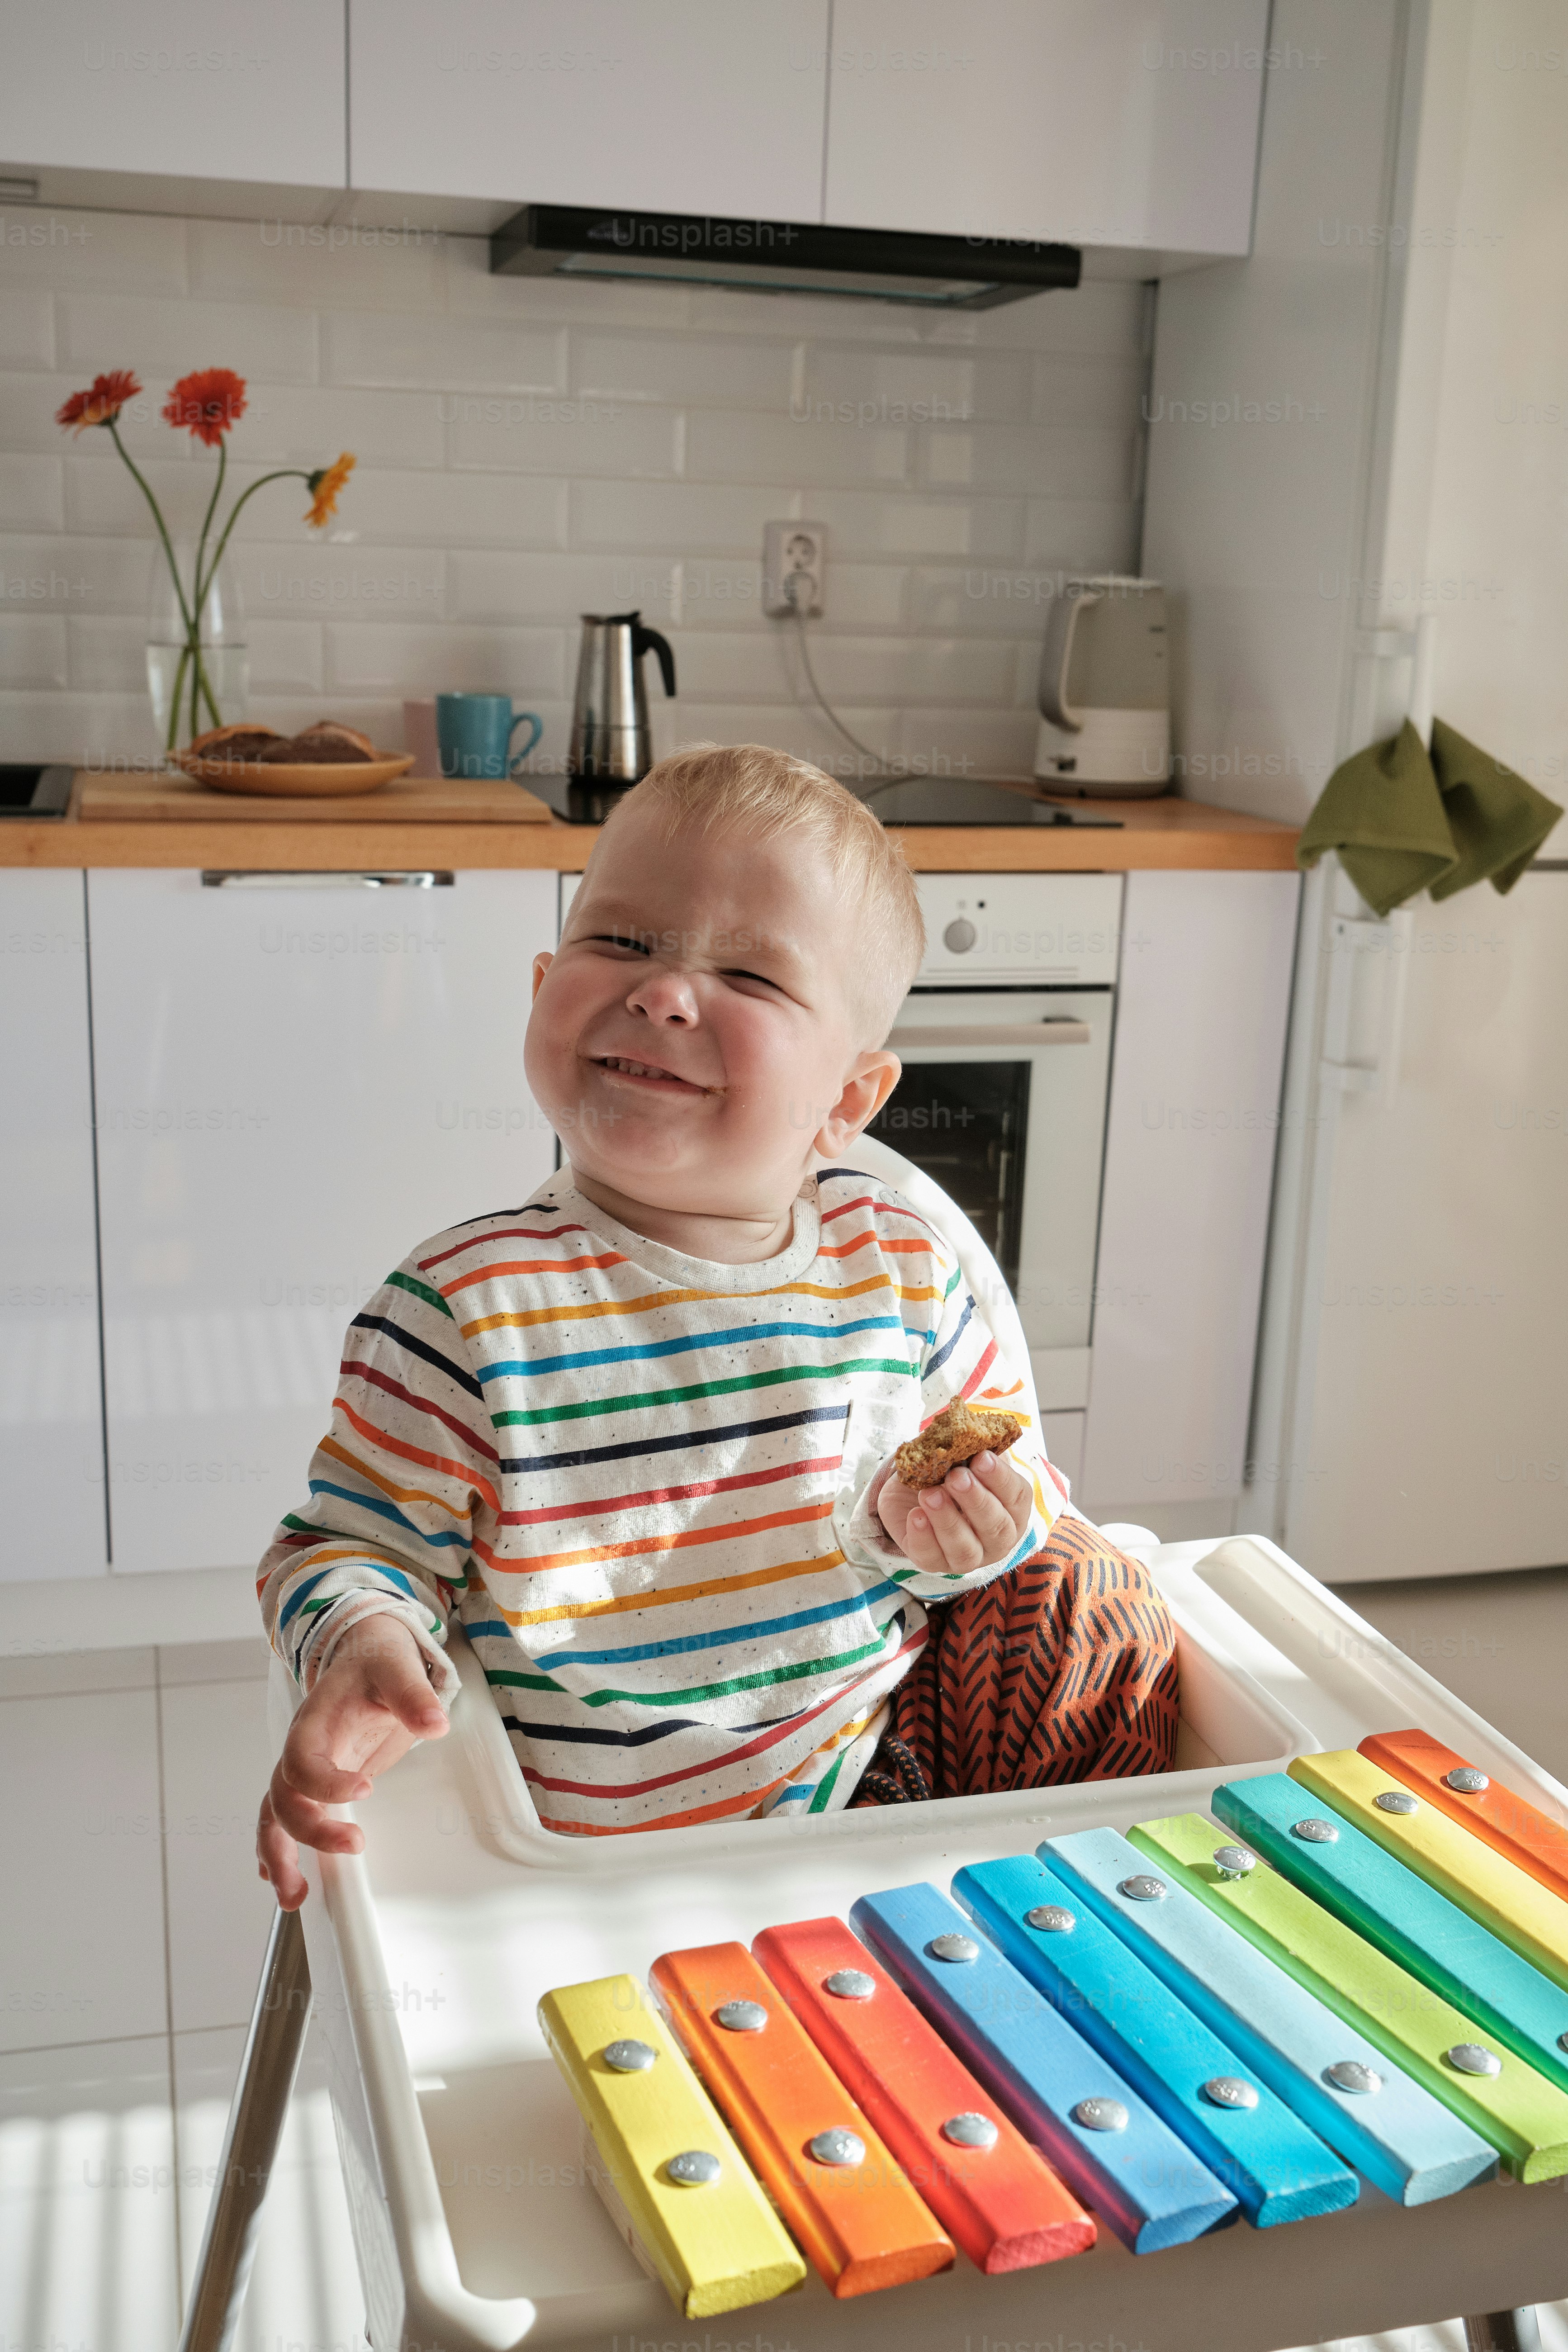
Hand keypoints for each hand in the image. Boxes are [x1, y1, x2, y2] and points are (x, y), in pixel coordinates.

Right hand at [256, 1616, 448, 1911]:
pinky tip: (284, 1879)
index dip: (326, 1781)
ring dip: (280, 1857)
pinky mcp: (313, 1783)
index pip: (303, 1759)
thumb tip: (434, 1723)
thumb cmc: (375, 1661)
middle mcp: (300, 1749)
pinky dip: (277, 1849)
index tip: (365, 1790)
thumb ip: (412, 1693)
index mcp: (314, 1721)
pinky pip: (282, 1818)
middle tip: (353, 1847)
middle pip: (284, 1797)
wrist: (363, 1651)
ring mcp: (302, 1769)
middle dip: (309, 1831)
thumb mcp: (397, 1666)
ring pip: (274, 1816)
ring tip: (295, 1896)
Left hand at [875, 1449, 1031, 1578]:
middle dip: (976, 1500)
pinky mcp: (934, 1562)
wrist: (912, 1491)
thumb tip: (968, 1432)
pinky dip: (923, 1536)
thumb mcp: (959, 1457)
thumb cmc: (947, 1474)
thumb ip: (968, 1450)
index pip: (1017, 1496)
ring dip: (948, 1519)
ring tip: (930, 1493)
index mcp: (1011, 1509)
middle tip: (957, 1476)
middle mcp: (996, 1539)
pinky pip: (931, 1556)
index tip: (981, 1457)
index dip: (1000, 1478)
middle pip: (996, 1527)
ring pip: (965, 1549)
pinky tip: (916, 1515)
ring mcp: (967, 1557)